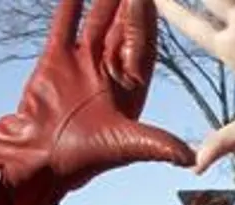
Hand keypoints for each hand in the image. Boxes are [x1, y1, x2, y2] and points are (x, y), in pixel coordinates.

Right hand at [0, 0, 193, 204]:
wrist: (41, 157)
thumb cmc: (87, 157)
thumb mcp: (129, 146)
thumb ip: (160, 145)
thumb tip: (193, 159)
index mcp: (132, 87)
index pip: (144, 45)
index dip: (148, 21)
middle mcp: (110, 70)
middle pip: (123, 28)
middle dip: (131, 3)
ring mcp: (83, 62)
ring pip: (97, 21)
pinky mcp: (55, 58)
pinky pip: (65, 24)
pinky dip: (71, 5)